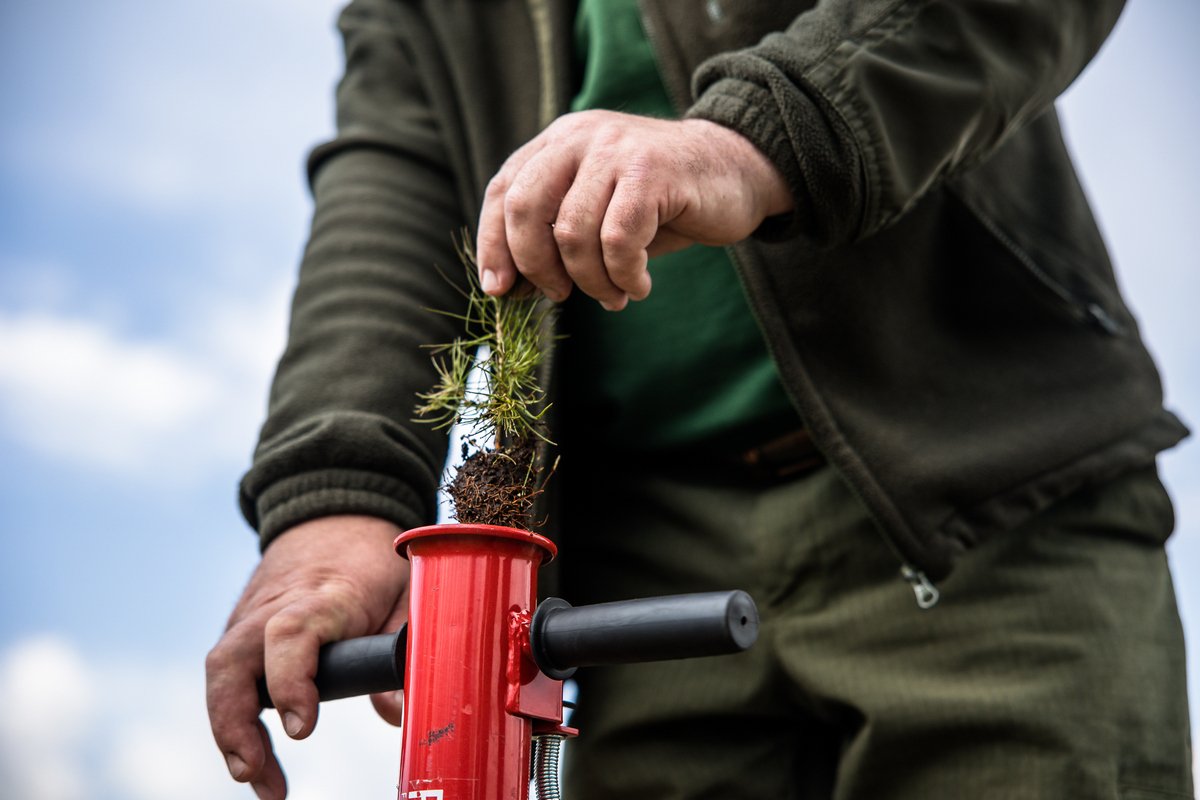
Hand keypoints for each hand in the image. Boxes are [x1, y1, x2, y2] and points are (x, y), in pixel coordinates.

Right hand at [206, 516, 408, 799]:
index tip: (302, 728)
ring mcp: (250, 617)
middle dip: (234, 722)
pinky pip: (226, 675)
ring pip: (220, 672)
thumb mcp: (409, 592)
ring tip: (256, 779)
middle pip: (233, 660)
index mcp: (324, 595)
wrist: (334, 515)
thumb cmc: (375, 561)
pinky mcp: (240, 630)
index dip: (289, 680)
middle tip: (252, 772)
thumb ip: (403, 647)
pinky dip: (232, 717)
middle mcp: (275, 606)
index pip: (290, 632)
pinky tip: (252, 756)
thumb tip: (397, 713)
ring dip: (229, 731)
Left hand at [475, 111, 791, 310]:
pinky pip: (618, 240)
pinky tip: (640, 285)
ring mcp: (616, 150)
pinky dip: (624, 276)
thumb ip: (554, 238)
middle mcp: (580, 137)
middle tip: (560, 296)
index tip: (500, 290)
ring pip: (573, 233)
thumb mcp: (598, 213)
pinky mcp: (652, 171)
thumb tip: (509, 287)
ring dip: (590, 281)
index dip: (493, 244)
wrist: (737, 171)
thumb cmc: (662, 204)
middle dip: (536, 266)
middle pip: (525, 207)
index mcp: (558, 143)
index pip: (502, 190)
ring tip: (613, 296)